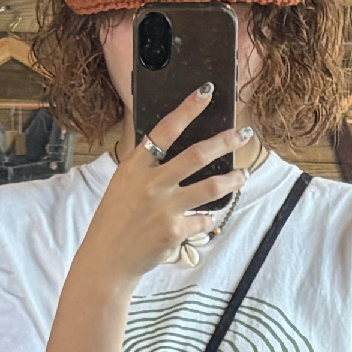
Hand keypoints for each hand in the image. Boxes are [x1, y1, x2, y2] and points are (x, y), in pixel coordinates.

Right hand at [78, 87, 250, 290]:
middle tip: (244, 134)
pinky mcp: (174, 231)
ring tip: (242, 175)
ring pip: (210, 187)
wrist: (108, 259)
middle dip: (225, 141)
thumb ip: (147, 166)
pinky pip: (202, 220)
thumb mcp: (124, 184)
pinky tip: (207, 217)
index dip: (188, 109)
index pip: (166, 130)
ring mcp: (164, 208)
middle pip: (197, 155)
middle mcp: (151, 184)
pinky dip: (207, 218)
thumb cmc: (116, 219)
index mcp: (135, 166)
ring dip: (232, 180)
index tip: (207, 92)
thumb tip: (175, 148)